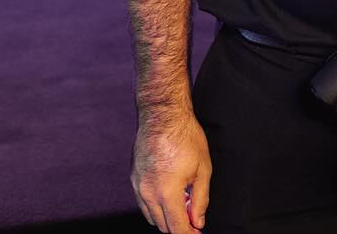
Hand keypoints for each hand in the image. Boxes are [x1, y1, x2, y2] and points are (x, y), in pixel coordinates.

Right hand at [132, 111, 211, 231]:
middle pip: (161, 225)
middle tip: (194, 220)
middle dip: (178, 227)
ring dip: (166, 217)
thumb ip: (201, 199)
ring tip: (184, 205)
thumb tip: (198, 221)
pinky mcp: (133, 178)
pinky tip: (170, 195)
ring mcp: (137, 186)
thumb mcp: (203, 169)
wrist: (163, 115)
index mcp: (167, 192)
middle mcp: (148, 193)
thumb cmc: (185, 137)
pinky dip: (156, 206)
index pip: (176, 227)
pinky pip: (143, 202)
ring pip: (150, 216)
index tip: (197, 233)